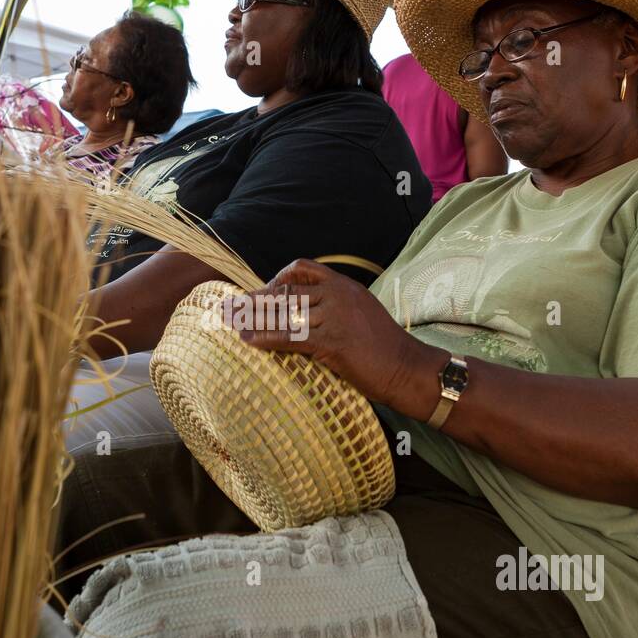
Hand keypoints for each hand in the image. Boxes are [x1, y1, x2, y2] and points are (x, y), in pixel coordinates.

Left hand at [224, 258, 445, 413]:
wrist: (407, 368)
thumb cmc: (385, 348)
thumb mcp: (361, 314)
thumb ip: (336, 307)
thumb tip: (306, 313)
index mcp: (344, 286)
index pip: (302, 269)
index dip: (276, 280)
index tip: (260, 294)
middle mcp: (337, 295)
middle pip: (285, 292)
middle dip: (255, 300)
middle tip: (230, 308)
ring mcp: (335, 317)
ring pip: (284, 314)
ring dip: (252, 319)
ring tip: (229, 324)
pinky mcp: (332, 341)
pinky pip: (290, 337)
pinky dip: (265, 339)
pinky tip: (248, 342)